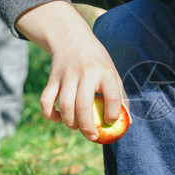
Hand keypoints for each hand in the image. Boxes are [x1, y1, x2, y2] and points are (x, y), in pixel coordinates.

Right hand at [16, 2, 127, 141]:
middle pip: (84, 106)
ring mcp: (67, 75)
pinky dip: (50, 114)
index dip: (112, 113)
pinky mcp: (52, 78)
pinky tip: (58, 118)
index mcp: (104, 72)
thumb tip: (128, 122)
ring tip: (75, 126)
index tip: (109, 121)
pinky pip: (46, 100)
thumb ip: (120, 96)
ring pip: (65, 105)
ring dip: (70, 122)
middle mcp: (85, 73)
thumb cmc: (97, 62)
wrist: (71, 39)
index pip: (112, 96)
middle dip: (87, 127)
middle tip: (91, 136)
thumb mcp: (112, 72)